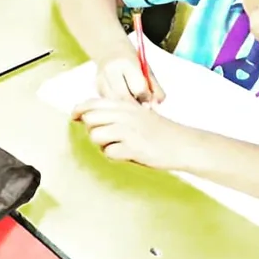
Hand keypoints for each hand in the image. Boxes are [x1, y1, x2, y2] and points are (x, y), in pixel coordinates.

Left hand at [72, 98, 196, 169]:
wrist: (185, 144)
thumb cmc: (160, 131)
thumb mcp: (138, 113)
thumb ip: (117, 112)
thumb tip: (90, 116)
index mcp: (125, 105)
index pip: (92, 103)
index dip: (79, 110)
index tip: (74, 117)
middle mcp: (124, 114)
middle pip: (90, 119)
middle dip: (93, 130)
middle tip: (107, 138)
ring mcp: (128, 130)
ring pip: (96, 136)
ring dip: (103, 145)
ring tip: (118, 146)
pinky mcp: (133, 147)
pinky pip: (109, 152)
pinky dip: (115, 156)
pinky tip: (127, 154)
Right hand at [96, 57, 165, 104]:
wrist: (111, 50)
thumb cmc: (133, 61)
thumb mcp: (147, 70)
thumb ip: (155, 88)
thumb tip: (156, 105)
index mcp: (127, 63)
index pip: (138, 88)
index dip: (147, 97)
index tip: (150, 97)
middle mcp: (111, 70)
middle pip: (124, 97)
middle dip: (136, 104)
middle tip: (142, 105)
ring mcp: (101, 79)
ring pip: (115, 101)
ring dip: (126, 106)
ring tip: (133, 101)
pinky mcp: (97, 87)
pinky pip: (109, 101)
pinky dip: (118, 103)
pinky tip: (123, 99)